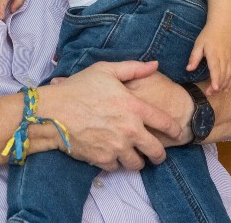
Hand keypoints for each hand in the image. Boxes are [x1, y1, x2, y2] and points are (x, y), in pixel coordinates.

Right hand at [39, 61, 183, 170]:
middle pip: (155, 151)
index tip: (177, 133)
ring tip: (133, 156)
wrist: (53, 112)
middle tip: (157, 155)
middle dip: (159, 155)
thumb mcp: (106, 70)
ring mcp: (116, 147)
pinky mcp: (102, 160)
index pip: (165, 123)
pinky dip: (115, 162)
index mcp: (134, 108)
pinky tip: (111, 154)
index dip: (175, 129)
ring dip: (137, 160)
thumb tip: (155, 65)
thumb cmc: (79, 88)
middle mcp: (130, 131)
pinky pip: (116, 167)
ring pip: (137, 164)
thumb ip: (133, 68)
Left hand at [186, 23, 230, 95]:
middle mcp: (225, 57)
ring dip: (224, 85)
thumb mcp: (198, 44)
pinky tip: (226, 88)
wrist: (223, 25)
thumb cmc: (209, 34)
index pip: (216, 69)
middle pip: (222, 75)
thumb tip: (188, 69)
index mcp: (214, 54)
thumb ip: (194, 57)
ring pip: (229, 75)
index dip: (215, 80)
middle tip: (209, 93)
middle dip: (217, 86)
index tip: (213, 89)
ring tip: (217, 92)